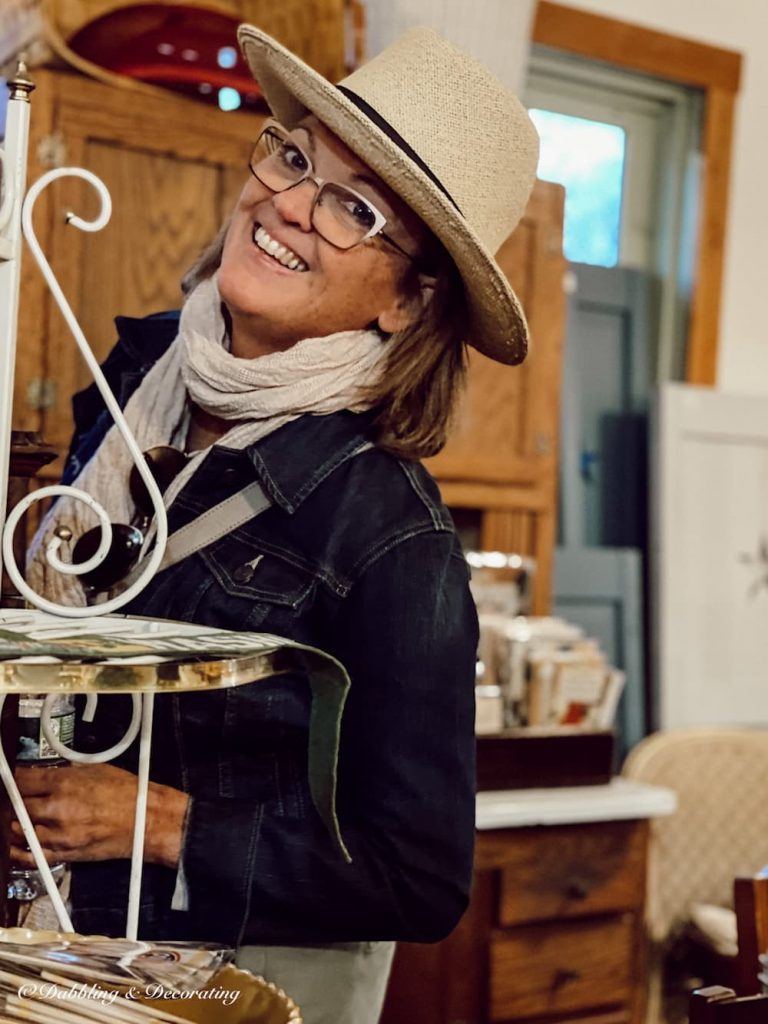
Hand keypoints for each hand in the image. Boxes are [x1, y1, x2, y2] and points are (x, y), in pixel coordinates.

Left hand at [9, 763, 188, 868]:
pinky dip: (17, 850)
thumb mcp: (97, 769)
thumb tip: (47, 770)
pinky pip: (28, 856)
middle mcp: (57, 808)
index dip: (12, 779)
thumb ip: (66, 771)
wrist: (146, 822)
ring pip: (17, 830)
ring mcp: (58, 834)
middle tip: (12, 798)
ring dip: (14, 822)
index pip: (21, 780)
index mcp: (65, 783)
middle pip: (15, 805)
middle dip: (11, 801)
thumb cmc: (128, 794)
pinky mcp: (63, 854)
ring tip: (16, 817)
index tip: (11, 779)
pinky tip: (14, 843)